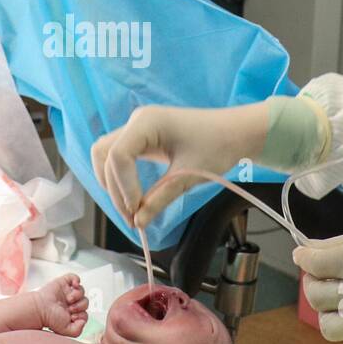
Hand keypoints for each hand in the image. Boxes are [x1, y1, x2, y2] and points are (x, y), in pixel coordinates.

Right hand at [32, 273, 88, 336]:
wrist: (40, 309)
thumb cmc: (50, 319)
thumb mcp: (66, 330)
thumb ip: (78, 330)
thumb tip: (83, 321)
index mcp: (72, 313)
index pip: (84, 313)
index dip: (81, 315)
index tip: (72, 317)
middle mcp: (71, 303)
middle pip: (85, 302)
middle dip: (80, 306)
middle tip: (70, 308)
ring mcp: (67, 292)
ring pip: (81, 290)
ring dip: (77, 295)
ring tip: (69, 299)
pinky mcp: (63, 283)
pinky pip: (74, 277)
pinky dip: (76, 280)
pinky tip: (74, 285)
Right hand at [91, 103, 269, 226]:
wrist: (237, 132)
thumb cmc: (219, 146)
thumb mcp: (189, 175)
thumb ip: (160, 198)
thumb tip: (138, 222)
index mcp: (147, 122)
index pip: (118, 156)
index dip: (123, 187)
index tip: (136, 211)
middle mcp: (137, 121)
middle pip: (105, 155)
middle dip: (113, 188)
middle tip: (132, 216)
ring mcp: (139, 128)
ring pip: (107, 155)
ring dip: (113, 183)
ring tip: (132, 210)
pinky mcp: (143, 137)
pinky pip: (120, 157)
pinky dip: (121, 177)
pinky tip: (134, 197)